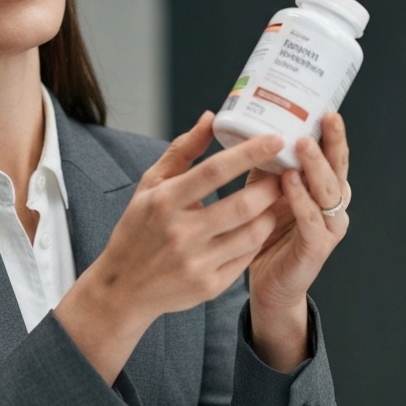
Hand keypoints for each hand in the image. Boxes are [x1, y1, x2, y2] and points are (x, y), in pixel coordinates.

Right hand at [56, 112, 284, 383]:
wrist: (124, 287)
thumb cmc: (138, 229)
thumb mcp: (150, 185)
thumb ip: (182, 150)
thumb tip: (212, 118)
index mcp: (165, 201)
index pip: (215, 171)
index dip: (249, 153)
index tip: (275, 139)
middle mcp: (181, 233)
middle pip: (242, 205)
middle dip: (270, 186)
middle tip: (282, 174)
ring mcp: (197, 262)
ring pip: (252, 234)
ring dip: (270, 213)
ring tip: (274, 199)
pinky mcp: (209, 286)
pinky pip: (247, 257)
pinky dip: (258, 239)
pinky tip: (258, 226)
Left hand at [247, 112, 351, 371]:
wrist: (268, 285)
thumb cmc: (266, 235)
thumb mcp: (264, 192)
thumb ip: (266, 166)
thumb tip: (252, 129)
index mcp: (323, 190)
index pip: (333, 156)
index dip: (333, 134)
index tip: (327, 109)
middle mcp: (333, 206)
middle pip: (338, 169)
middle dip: (332, 143)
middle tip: (324, 119)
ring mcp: (328, 228)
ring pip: (328, 192)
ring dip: (316, 168)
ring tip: (303, 146)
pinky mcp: (316, 249)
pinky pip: (311, 221)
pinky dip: (302, 201)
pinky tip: (290, 184)